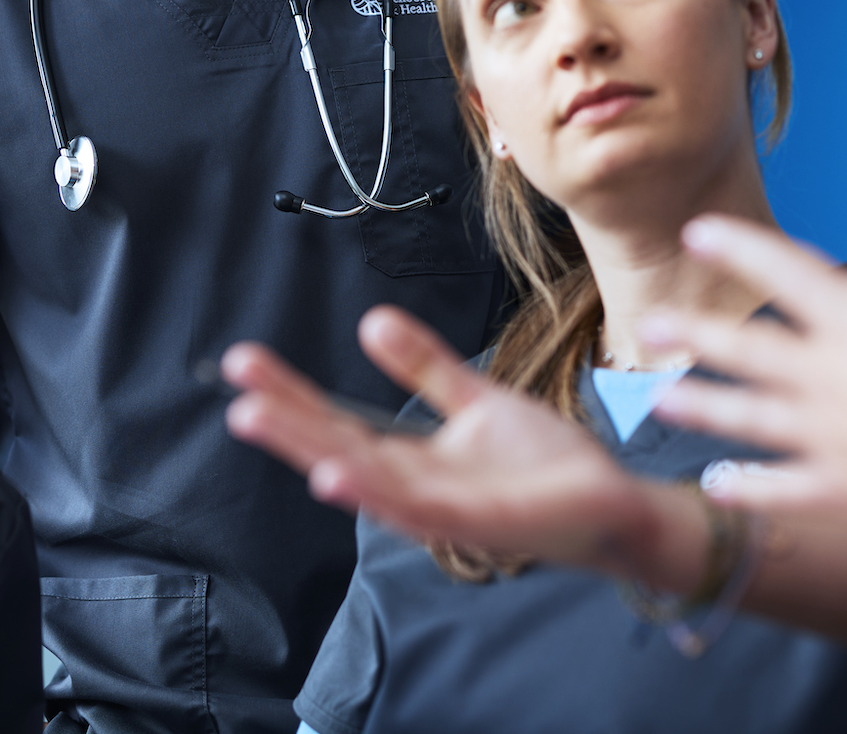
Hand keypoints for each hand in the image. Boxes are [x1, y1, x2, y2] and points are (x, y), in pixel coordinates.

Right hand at [222, 306, 685, 575]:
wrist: (612, 505)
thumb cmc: (544, 462)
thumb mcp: (476, 400)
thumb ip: (425, 366)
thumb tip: (371, 321)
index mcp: (410, 460)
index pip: (337, 424)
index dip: (290, 395)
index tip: (242, 362)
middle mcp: (414, 489)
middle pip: (335, 452)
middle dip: (284, 422)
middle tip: (234, 390)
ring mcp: (443, 511)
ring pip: (362, 480)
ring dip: (309, 452)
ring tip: (259, 421)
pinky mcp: (479, 525)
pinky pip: (416, 508)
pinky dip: (373, 493)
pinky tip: (335, 475)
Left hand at [646, 87, 846, 554]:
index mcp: (845, 316)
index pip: (781, 269)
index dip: (739, 245)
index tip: (695, 230)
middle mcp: (821, 375)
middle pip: (748, 349)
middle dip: (699, 334)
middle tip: (650, 324)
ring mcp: (827, 438)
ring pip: (752, 418)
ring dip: (706, 406)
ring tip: (661, 399)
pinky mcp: (846, 492)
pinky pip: (787, 491)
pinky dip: (752, 487)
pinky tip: (718, 483)